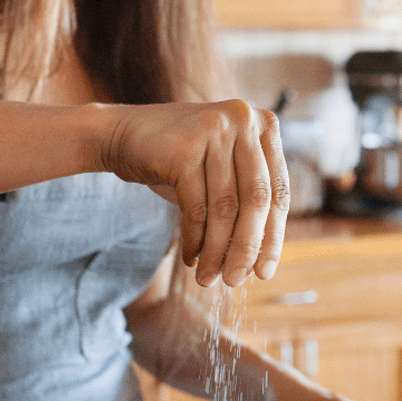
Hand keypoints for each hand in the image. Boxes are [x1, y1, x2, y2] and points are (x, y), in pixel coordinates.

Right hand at [99, 99, 288, 286]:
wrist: (124, 134)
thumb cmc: (180, 161)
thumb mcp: (222, 174)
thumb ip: (246, 205)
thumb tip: (261, 262)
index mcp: (264, 125)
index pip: (278, 192)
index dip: (273, 237)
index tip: (265, 272)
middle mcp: (244, 120)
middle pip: (256, 200)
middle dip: (246, 248)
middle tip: (235, 280)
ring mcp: (214, 130)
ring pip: (225, 208)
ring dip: (217, 251)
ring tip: (209, 278)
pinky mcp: (184, 149)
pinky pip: (196, 207)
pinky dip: (194, 239)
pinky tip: (190, 258)